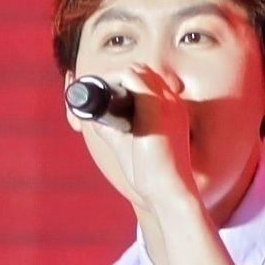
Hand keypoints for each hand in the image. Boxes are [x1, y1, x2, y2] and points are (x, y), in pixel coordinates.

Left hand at [82, 53, 205, 216]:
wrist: (169, 192)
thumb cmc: (153, 174)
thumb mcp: (130, 146)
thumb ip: (114, 130)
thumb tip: (93, 117)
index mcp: (171, 110)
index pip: (147, 80)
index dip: (121, 82)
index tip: (101, 94)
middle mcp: (172, 102)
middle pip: (140, 71)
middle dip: (112, 78)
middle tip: (93, 93)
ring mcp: (166, 103)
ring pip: (134, 71)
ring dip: (109, 78)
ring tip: (93, 92)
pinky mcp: (156, 110)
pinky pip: (132, 79)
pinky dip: (111, 81)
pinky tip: (98, 92)